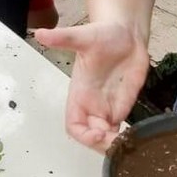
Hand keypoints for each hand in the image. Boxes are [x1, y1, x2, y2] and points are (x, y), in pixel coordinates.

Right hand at [34, 20, 150, 150]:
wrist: (126, 32)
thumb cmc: (104, 34)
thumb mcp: (84, 36)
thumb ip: (63, 38)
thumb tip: (39, 33)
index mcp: (80, 93)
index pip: (74, 125)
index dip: (83, 135)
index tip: (98, 134)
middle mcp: (93, 105)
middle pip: (92, 136)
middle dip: (102, 144)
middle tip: (120, 141)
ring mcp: (109, 107)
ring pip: (107, 137)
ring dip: (115, 144)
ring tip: (129, 141)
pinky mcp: (124, 106)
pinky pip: (122, 130)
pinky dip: (127, 138)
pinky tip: (137, 137)